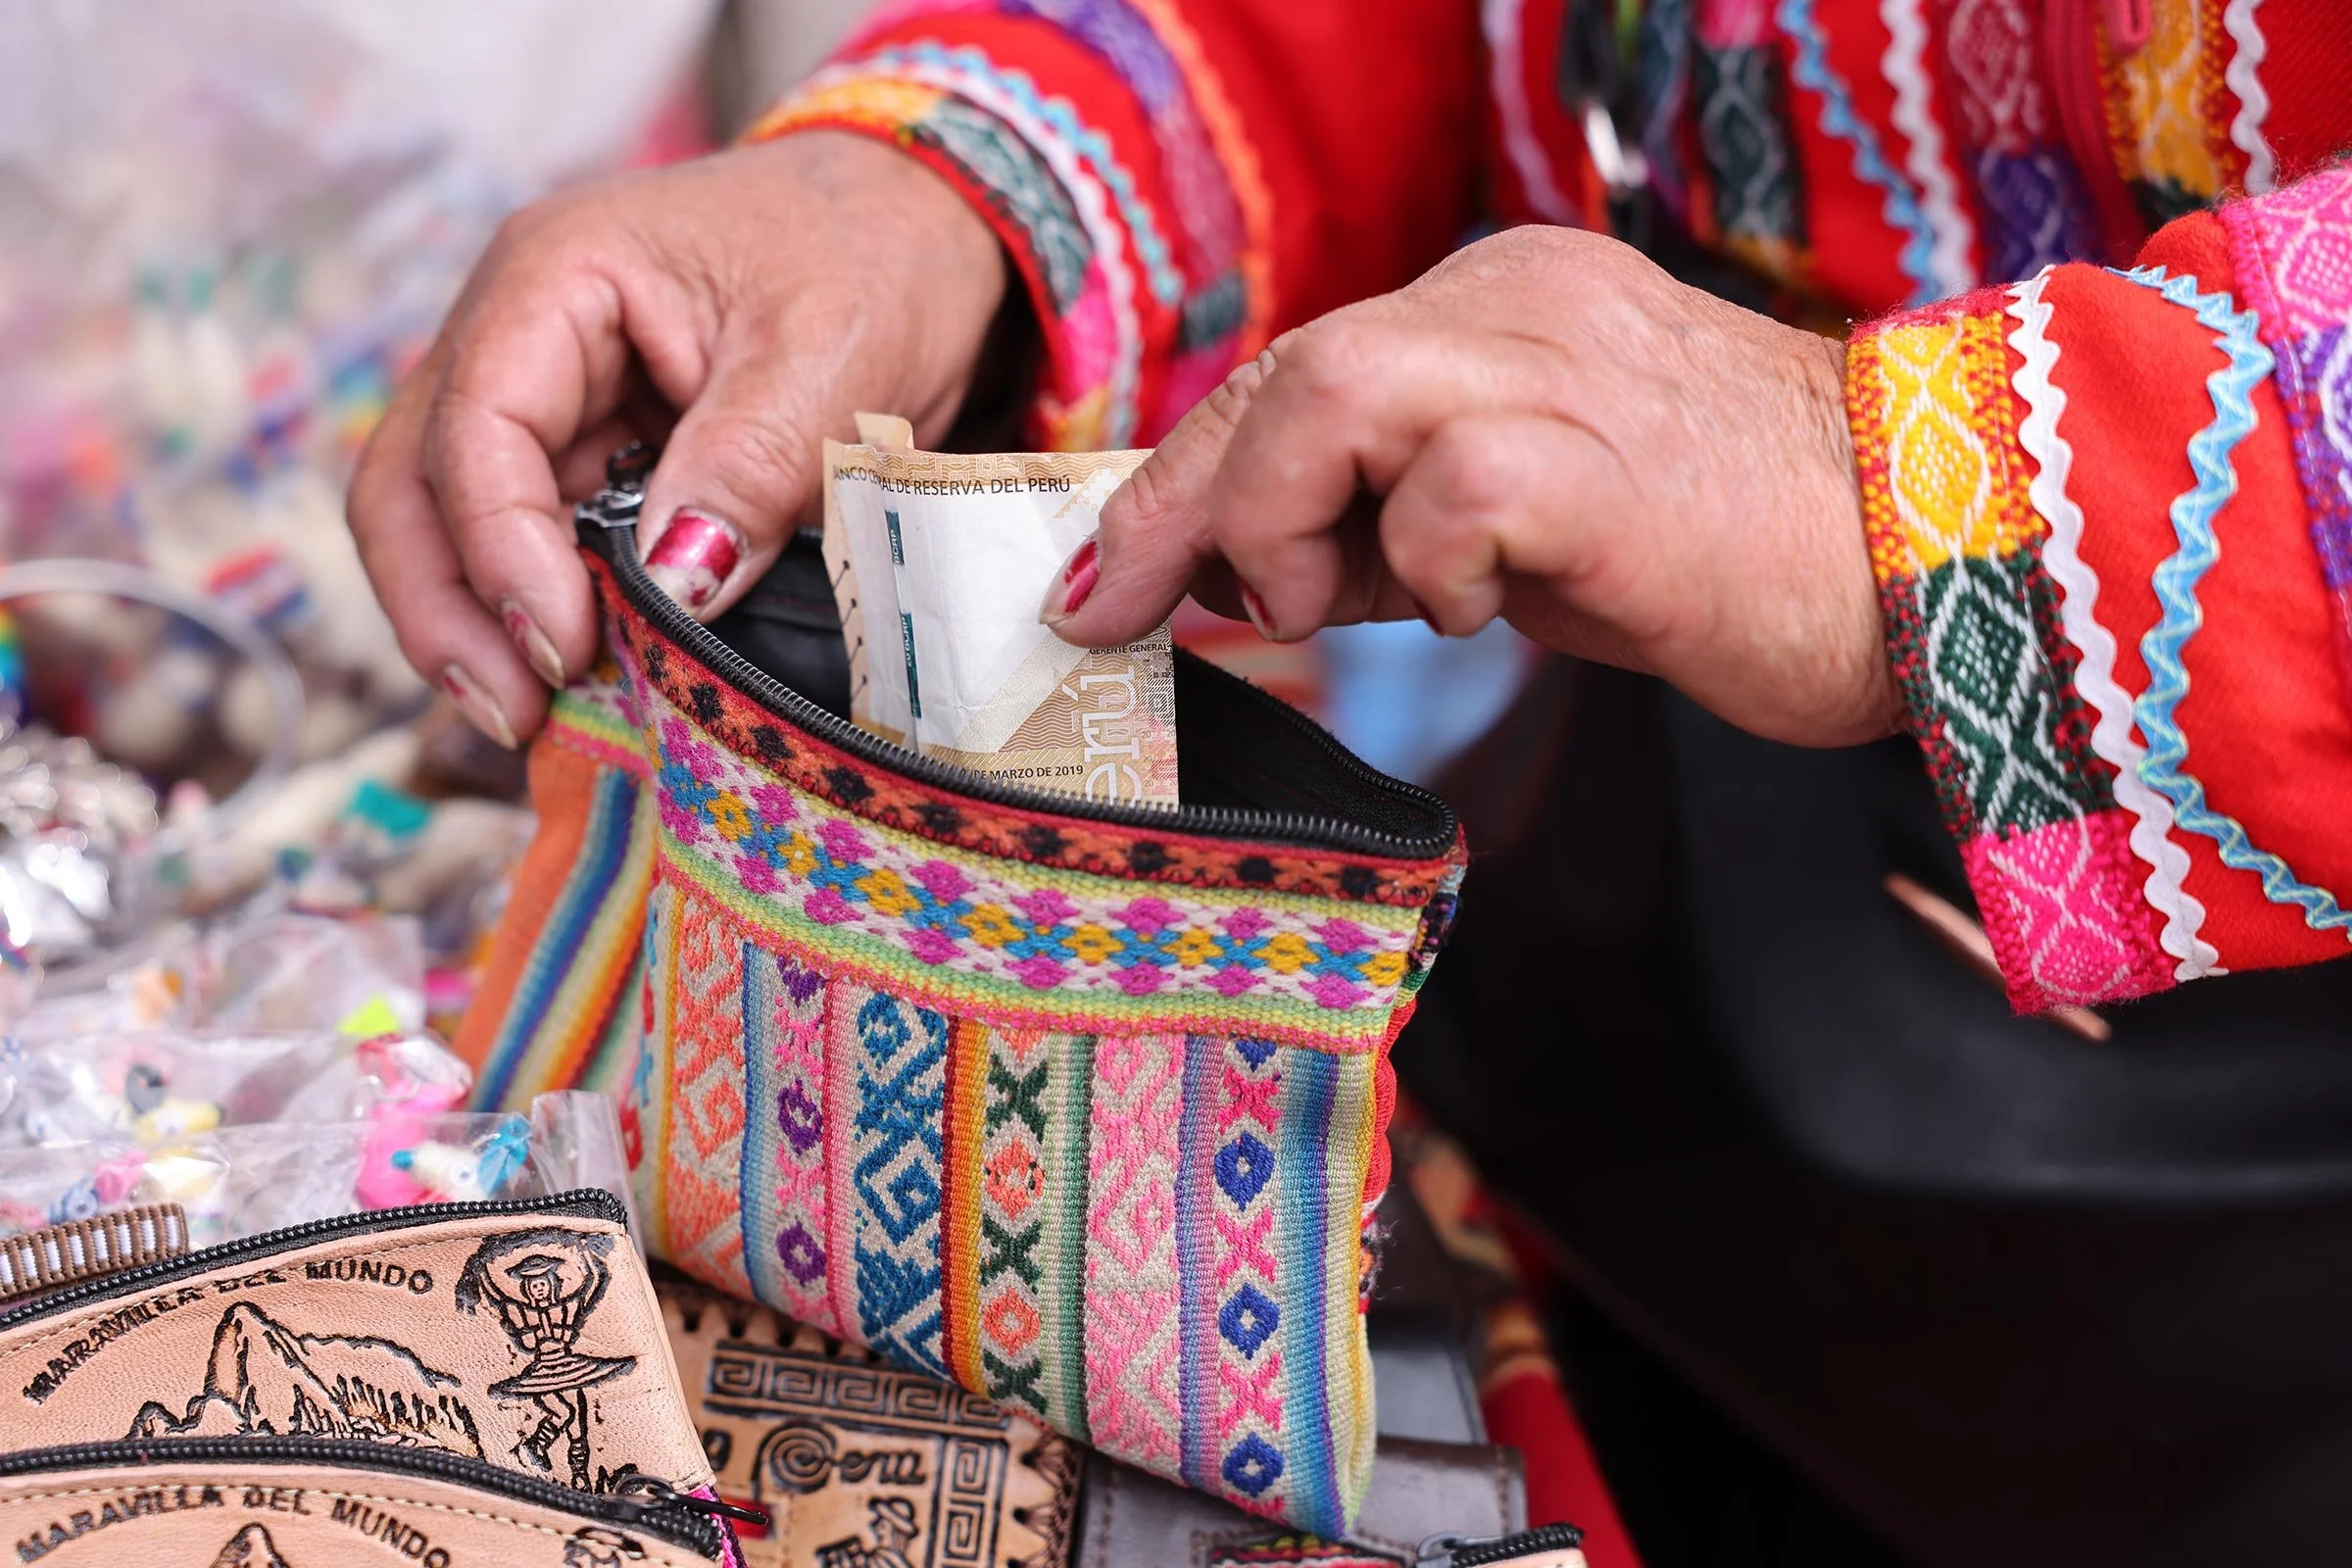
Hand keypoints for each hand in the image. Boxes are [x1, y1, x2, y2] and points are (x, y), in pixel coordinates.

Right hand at [348, 132, 1007, 745]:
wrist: (912, 225)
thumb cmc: (869, 256)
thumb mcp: (831, 354)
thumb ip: (748, 467)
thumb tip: (674, 585)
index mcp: (555, 275)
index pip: (475, 426)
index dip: (501, 550)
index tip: (566, 645)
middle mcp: (516, 335)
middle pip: (412, 485)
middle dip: (447, 609)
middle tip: (516, 713)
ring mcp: (541, 400)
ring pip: (448, 528)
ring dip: (478, 627)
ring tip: (534, 720)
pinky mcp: (582, 458)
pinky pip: (528, 547)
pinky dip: (540, 618)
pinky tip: (580, 686)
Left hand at [1042, 225, 1898, 747]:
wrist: (1933, 560)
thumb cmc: (1735, 553)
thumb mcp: (1534, 525)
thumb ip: (1406, 523)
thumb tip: (1262, 574)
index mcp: (1505, 307)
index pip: (1300, 370)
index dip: (1185, 474)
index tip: (1111, 577)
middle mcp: (1524, 307)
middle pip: (1291, 368)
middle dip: (1183, 504)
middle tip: (1132, 610)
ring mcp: (1569, 368)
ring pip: (1336, 390)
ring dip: (1285, 522)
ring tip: (1334, 608)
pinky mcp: (1609, 459)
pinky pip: (1453, 489)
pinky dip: (1431, 569)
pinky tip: (1490, 612)